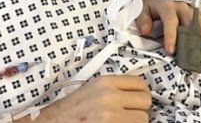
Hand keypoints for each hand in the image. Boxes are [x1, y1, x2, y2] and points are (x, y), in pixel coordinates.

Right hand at [35, 75, 150, 122]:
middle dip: (140, 109)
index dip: (141, 94)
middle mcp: (110, 97)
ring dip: (135, 122)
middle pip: (145, 101)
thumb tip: (138, 93)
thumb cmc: (72, 109)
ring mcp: (111, 115)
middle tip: (130, 114)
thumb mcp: (93, 89)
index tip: (138, 100)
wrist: (54, 122)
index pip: (141, 84)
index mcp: (106, 83)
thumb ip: (114, 88)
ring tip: (122, 122)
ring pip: (143, 119)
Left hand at [135, 0, 200, 53]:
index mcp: (168, 6)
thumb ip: (143, 20)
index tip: (171, 51)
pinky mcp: (199, 14)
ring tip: (200, 55)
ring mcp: (193, 10)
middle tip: (191, 57)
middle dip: (193, 41)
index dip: (171, 37)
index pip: (171, 21)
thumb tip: (146, 31)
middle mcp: (183, 7)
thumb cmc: (152, 4)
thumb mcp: (142, 9)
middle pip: (193, 23)